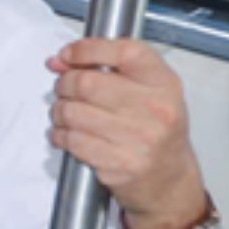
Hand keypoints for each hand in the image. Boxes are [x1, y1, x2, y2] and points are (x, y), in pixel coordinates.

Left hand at [49, 38, 206, 228]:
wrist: (169, 179)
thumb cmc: (154, 130)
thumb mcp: (146, 90)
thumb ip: (106, 68)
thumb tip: (58, 61)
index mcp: (164, 84)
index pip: (124, 52)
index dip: (87, 49)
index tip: (69, 54)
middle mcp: (155, 109)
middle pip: (87, 82)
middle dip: (64, 84)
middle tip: (65, 90)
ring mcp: (139, 138)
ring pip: (72, 112)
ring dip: (59, 112)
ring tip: (67, 115)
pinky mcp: (120, 164)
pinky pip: (72, 140)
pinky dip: (61, 136)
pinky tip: (70, 135)